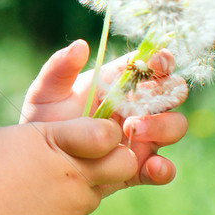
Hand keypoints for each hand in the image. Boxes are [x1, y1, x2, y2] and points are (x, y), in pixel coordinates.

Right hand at [0, 117, 136, 214]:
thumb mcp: (15, 137)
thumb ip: (51, 133)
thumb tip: (70, 137)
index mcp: (58, 144)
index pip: (108, 133)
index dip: (105, 129)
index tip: (90, 128)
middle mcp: (75, 176)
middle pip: (123, 164)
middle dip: (115, 156)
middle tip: (90, 151)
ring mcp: (74, 206)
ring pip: (102, 187)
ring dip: (89, 179)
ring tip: (50, 175)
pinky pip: (79, 207)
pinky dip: (67, 199)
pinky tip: (38, 197)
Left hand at [20, 41, 187, 191]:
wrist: (39, 164)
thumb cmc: (45, 120)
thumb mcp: (46, 92)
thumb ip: (60, 68)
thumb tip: (80, 45)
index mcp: (117, 82)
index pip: (150, 64)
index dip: (161, 60)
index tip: (158, 63)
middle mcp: (136, 106)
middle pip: (172, 92)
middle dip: (167, 94)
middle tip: (139, 104)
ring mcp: (142, 137)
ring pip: (175, 126)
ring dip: (162, 127)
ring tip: (132, 130)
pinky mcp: (139, 168)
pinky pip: (163, 170)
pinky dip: (163, 169)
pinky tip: (150, 167)